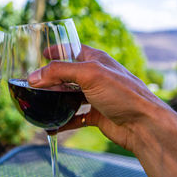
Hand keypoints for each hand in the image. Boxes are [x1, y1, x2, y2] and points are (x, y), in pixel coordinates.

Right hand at [28, 44, 165, 151]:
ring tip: (39, 103)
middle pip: (68, 75)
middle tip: (34, 84)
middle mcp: (96, 77)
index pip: (73, 49)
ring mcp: (96, 96)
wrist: (143, 125)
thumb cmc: (122, 94)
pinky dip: (63, 121)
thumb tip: (33, 77)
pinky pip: (76, 117)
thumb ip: (59, 72)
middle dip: (51, 79)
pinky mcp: (97, 115)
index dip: (58, 50)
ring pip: (70, 96)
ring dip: (55, 100)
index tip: (43, 54)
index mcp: (96, 60)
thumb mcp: (89, 74)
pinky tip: (52, 126)